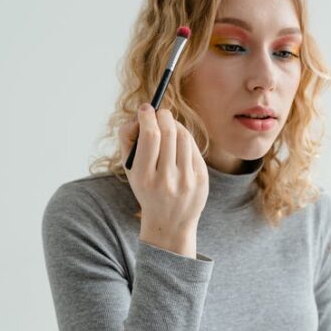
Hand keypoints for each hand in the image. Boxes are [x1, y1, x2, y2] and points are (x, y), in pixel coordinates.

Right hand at [119, 103, 208, 256]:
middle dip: (163, 116)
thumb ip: (128, 140)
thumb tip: (141, 115)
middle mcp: (166, 179)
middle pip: (169, 133)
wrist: (169, 222)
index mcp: (144, 177)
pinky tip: (179, 141)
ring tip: (169, 125)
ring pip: (183, 137)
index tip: (146, 108)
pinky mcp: (202, 179)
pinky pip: (193, 148)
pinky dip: (185, 139)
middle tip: (159, 112)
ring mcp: (186, 180)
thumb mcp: (130, 170)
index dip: (148, 116)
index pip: (150, 136)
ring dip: (175, 125)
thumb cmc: (146, 189)